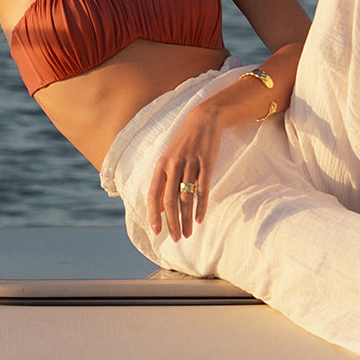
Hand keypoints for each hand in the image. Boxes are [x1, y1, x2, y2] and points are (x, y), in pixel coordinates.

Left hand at [147, 104, 221, 241]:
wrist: (203, 121)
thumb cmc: (185, 145)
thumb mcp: (170, 160)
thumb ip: (164, 182)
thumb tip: (160, 208)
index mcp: (161, 166)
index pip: (153, 195)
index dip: (154, 214)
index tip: (156, 232)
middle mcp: (173, 166)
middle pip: (169, 200)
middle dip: (171, 222)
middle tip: (175, 239)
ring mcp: (190, 164)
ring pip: (186, 198)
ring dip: (186, 219)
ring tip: (187, 234)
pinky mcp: (206, 163)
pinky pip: (202, 189)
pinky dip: (201, 206)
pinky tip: (200, 219)